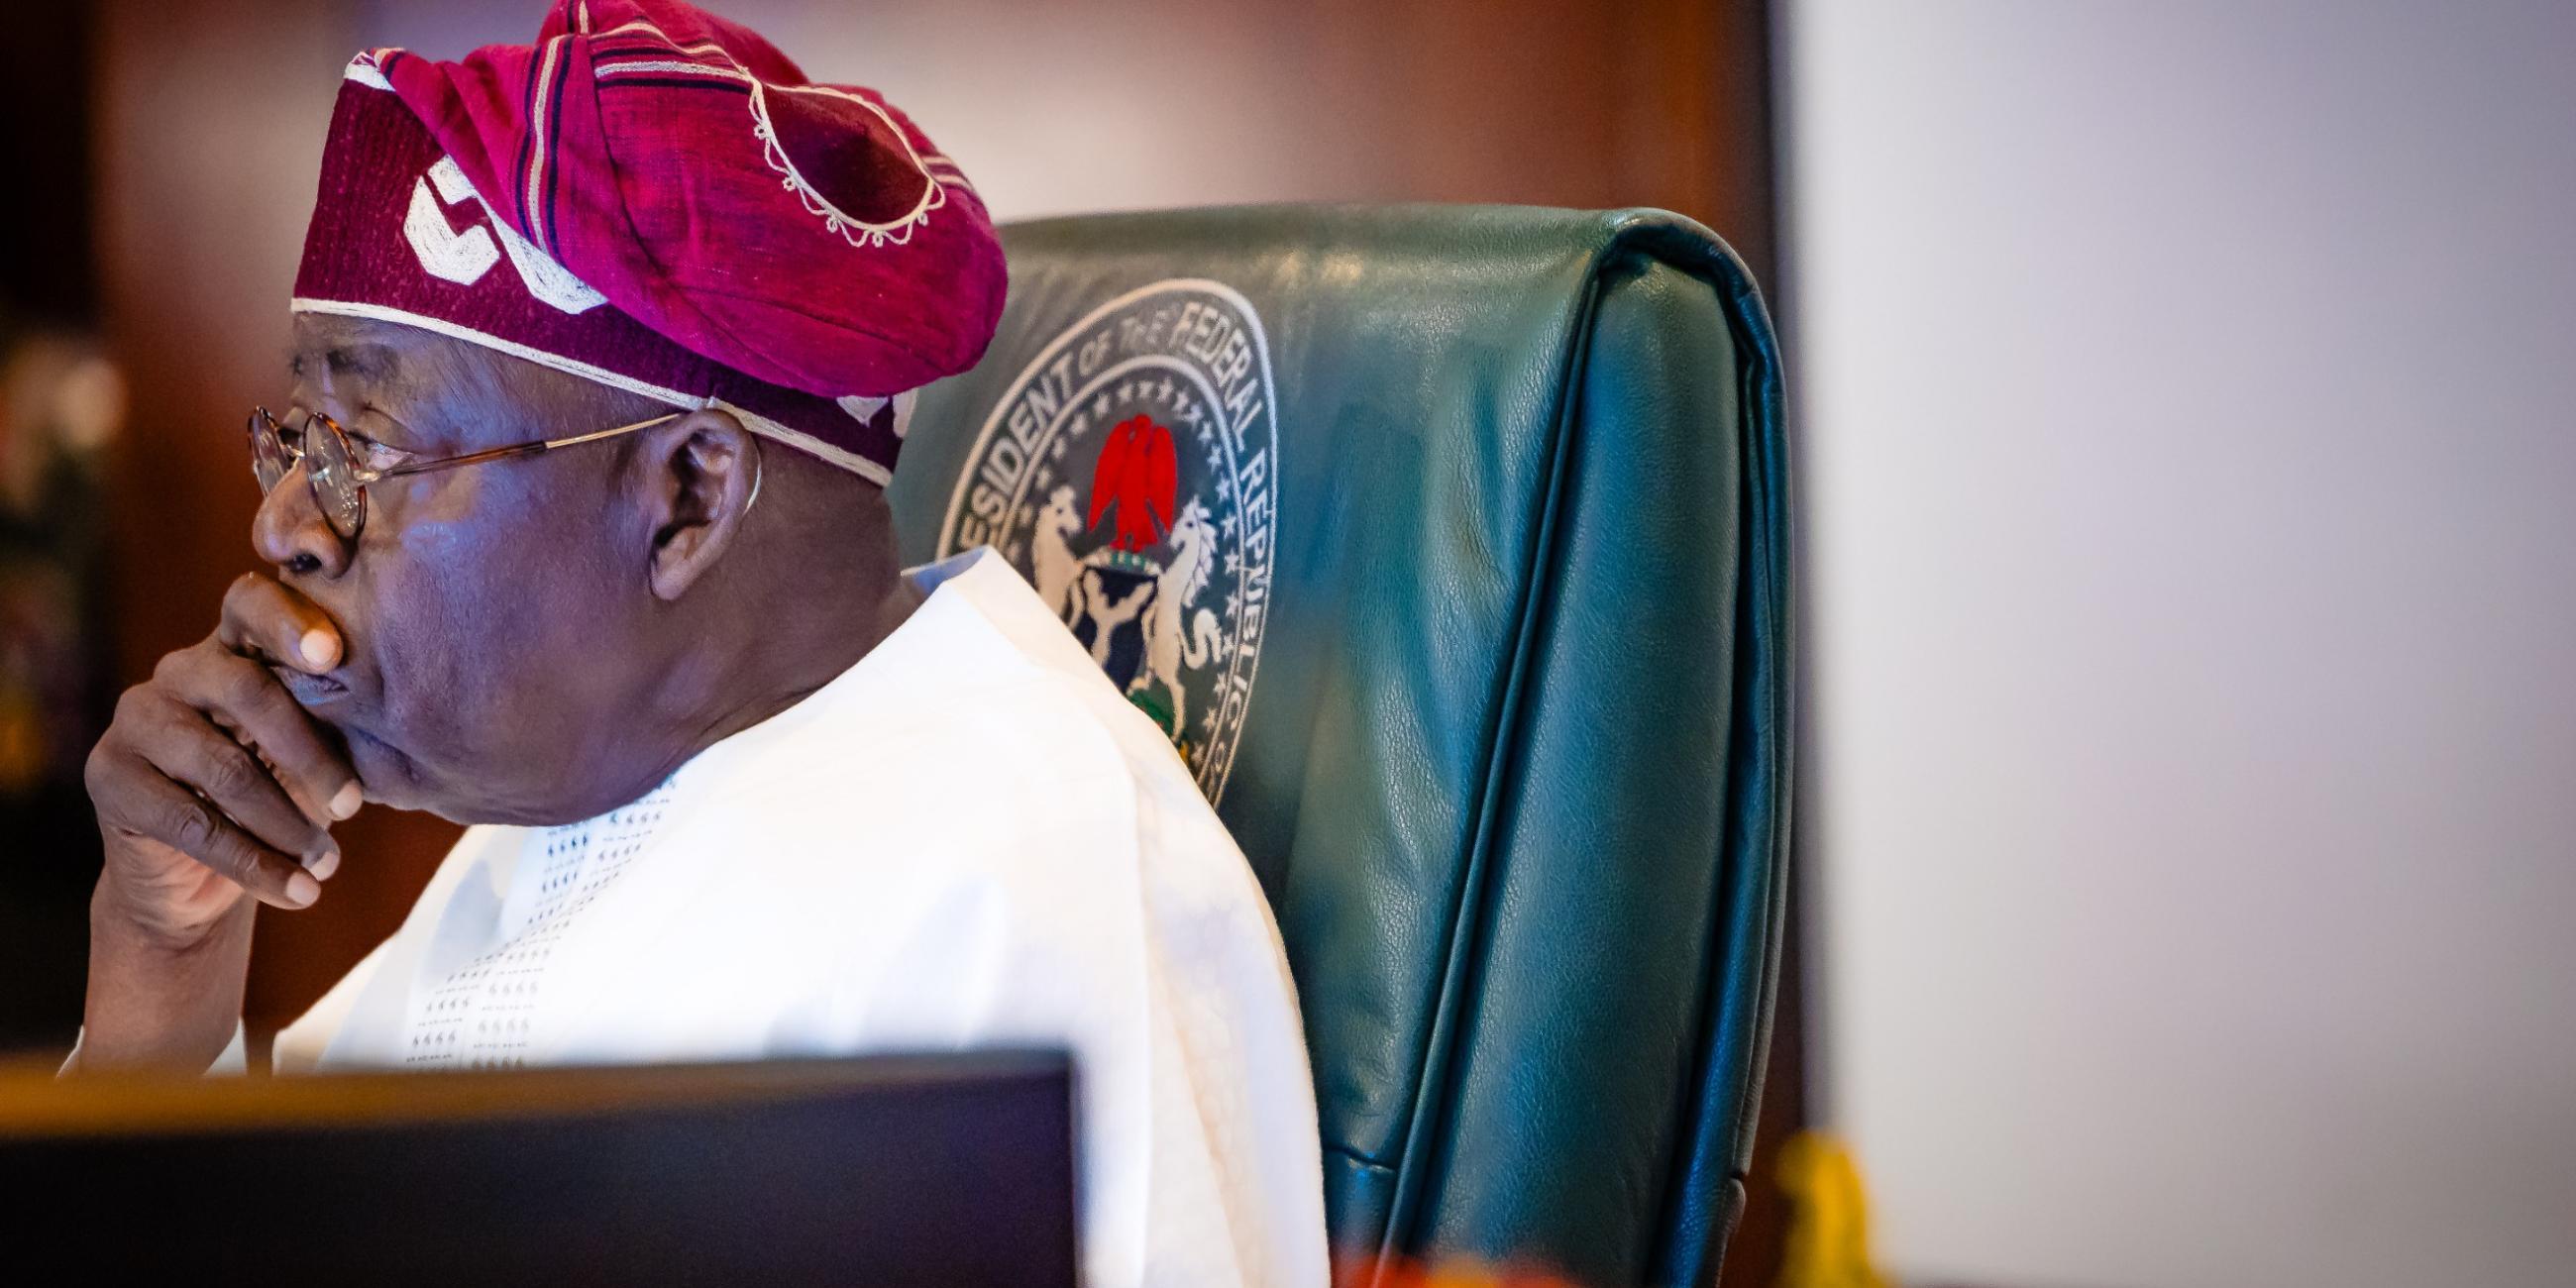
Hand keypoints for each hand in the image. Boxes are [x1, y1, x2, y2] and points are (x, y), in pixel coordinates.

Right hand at [84, 572, 361, 949]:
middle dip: (309, 754)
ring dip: (287, 825)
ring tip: (329, 863)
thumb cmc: (277, 795)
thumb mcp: (310, 755)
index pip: (252, 603)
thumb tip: (396, 717)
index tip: (333, 656)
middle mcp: (178, 670)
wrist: (196, 875)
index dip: (289, 622)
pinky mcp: (110, 775)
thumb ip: (334, 723)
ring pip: (223, 768)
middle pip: (246, 690)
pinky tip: (301, 892)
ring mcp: (136, 719)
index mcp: (234, 646)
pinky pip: (192, 824)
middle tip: (353, 807)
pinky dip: (256, 865)